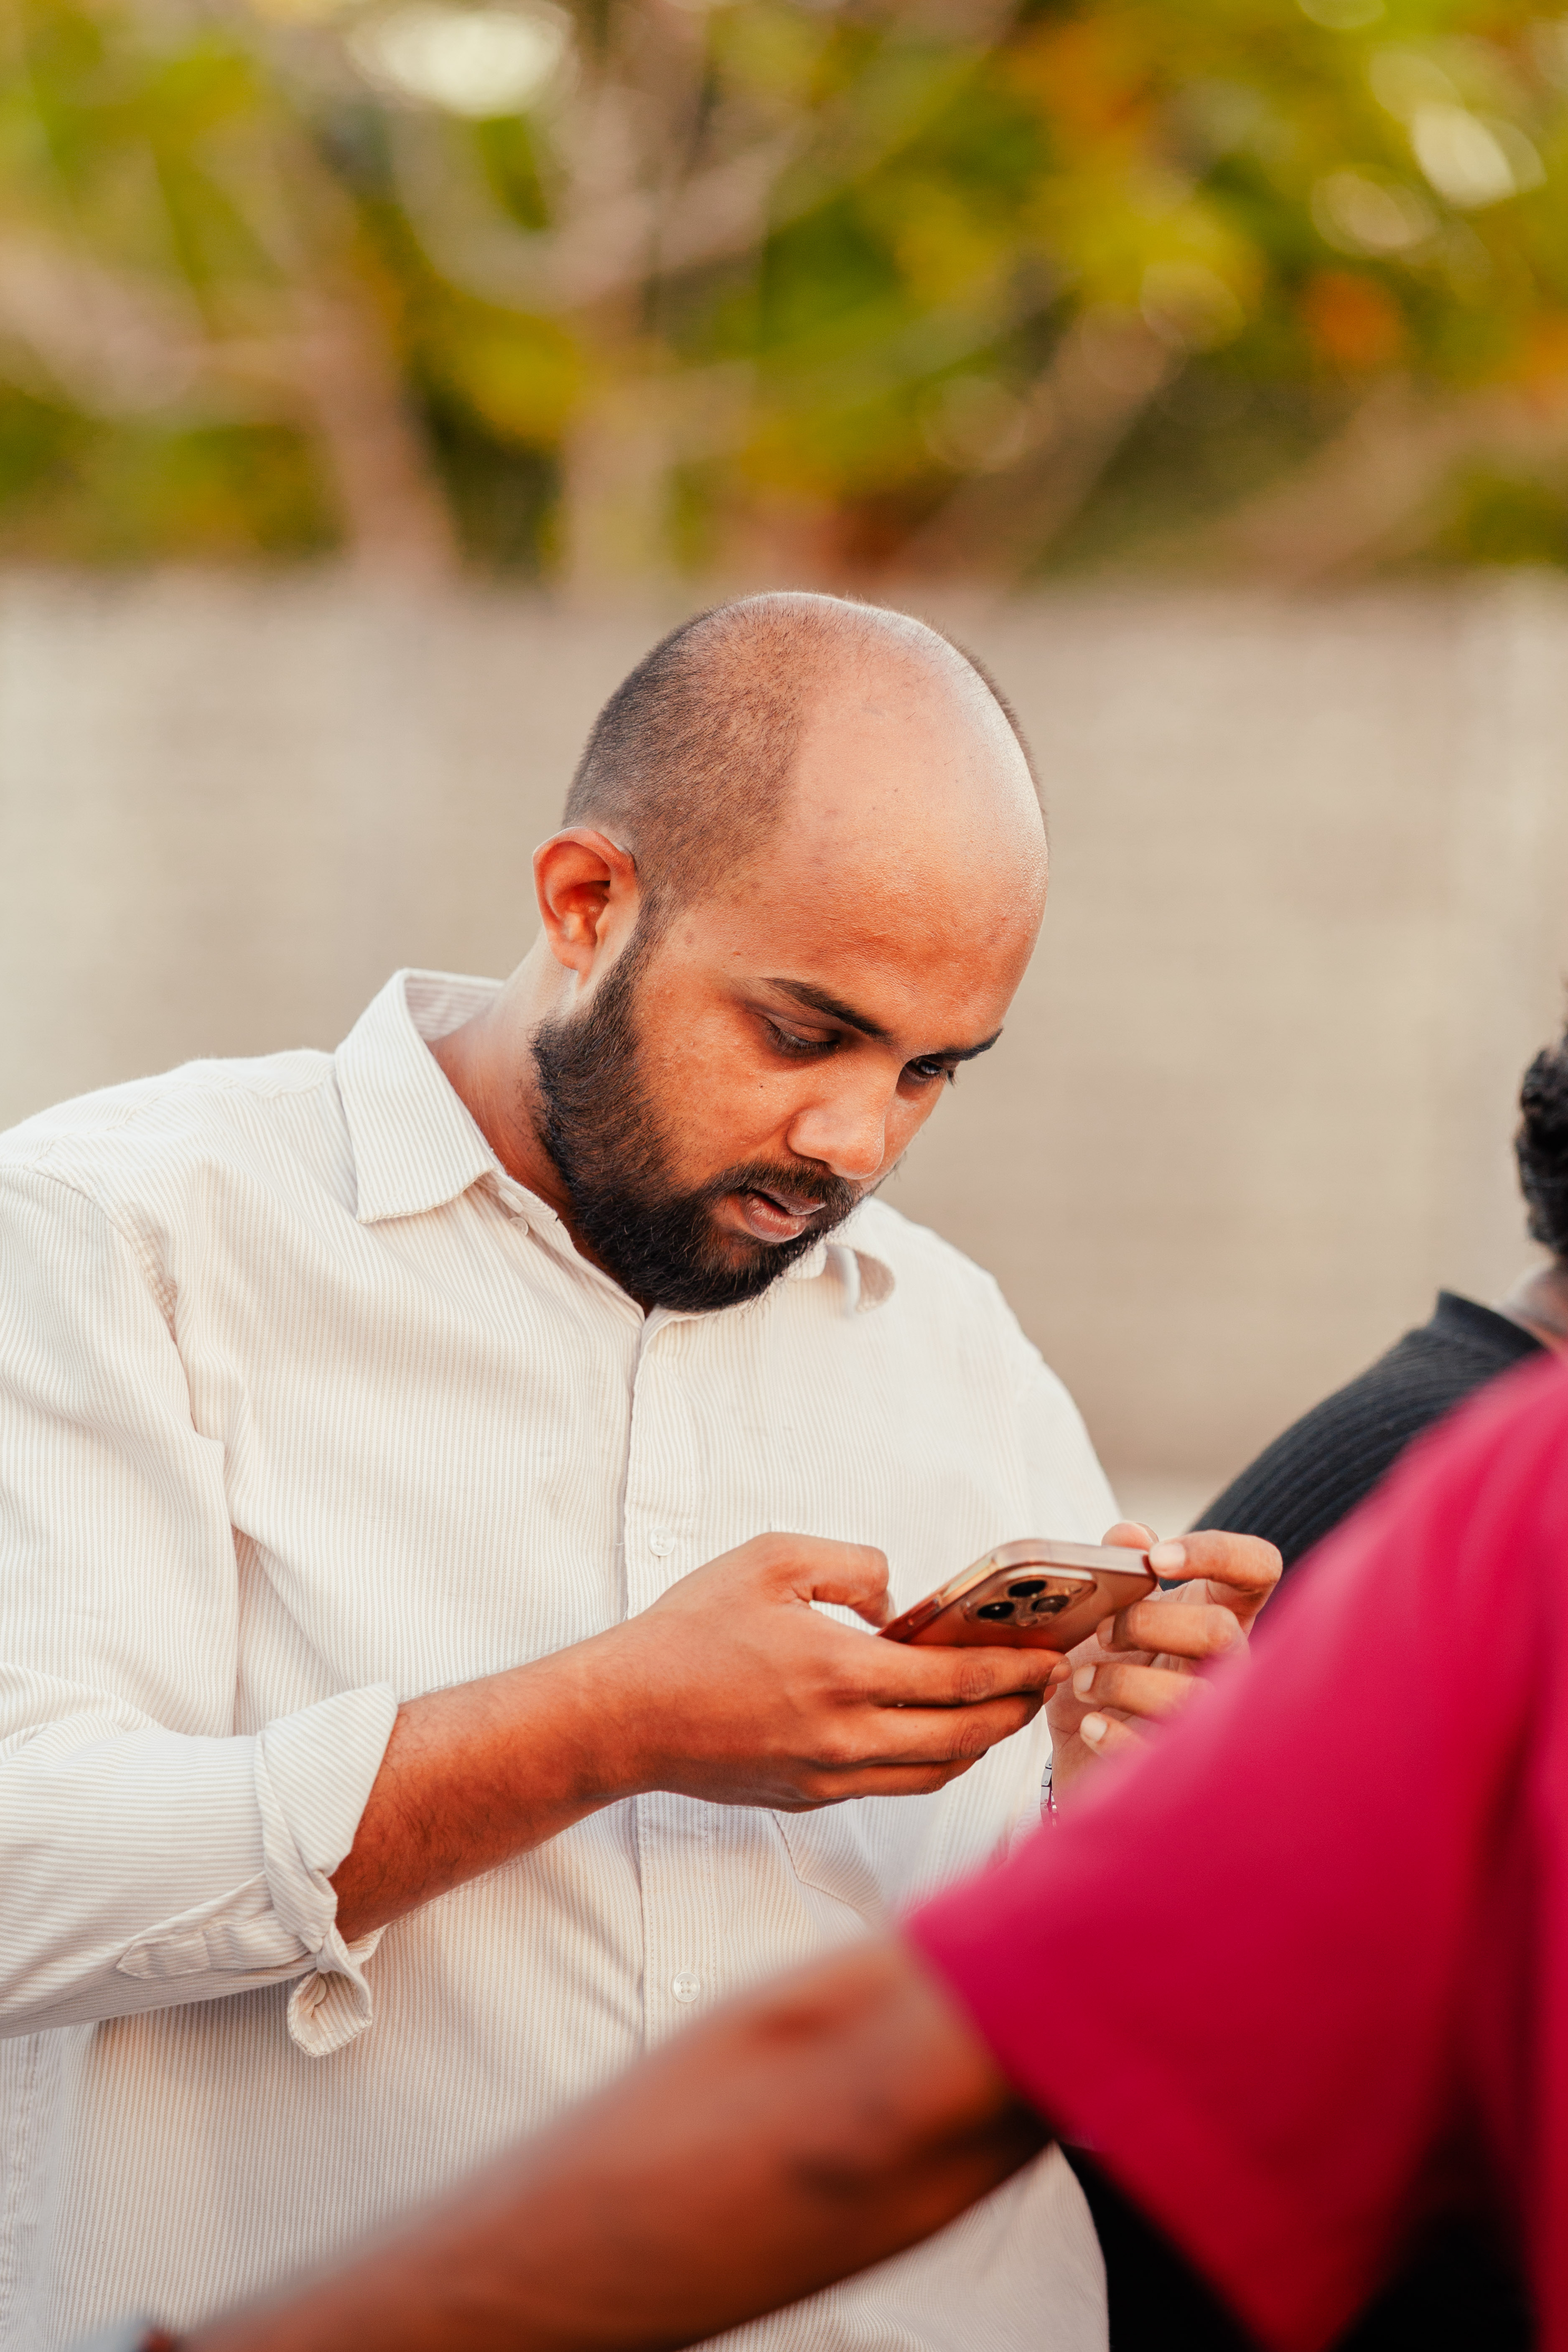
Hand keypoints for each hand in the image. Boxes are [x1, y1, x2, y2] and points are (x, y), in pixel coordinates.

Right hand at [601, 1534, 1067, 1811]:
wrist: (624, 1715)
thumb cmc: (690, 1632)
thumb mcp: (772, 1560)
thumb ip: (852, 1565)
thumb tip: (896, 1597)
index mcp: (842, 1672)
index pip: (960, 1678)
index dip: (1018, 1669)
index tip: (1054, 1657)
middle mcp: (844, 1736)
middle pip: (964, 1737)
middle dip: (1016, 1711)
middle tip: (1046, 1685)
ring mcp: (828, 1776)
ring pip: (935, 1772)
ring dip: (979, 1743)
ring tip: (1001, 1710)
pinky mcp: (809, 1798)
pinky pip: (892, 1785)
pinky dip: (930, 1762)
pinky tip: (935, 1734)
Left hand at [1047, 1523, 1280, 1800]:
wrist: (1083, 1746)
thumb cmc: (1109, 1666)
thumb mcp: (1107, 1610)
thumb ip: (1119, 1565)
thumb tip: (1131, 1535)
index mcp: (1220, 1610)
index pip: (1258, 1566)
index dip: (1219, 1552)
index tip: (1158, 1558)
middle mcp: (1231, 1665)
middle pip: (1220, 1631)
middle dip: (1149, 1623)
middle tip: (1104, 1632)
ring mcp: (1217, 1720)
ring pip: (1196, 1696)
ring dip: (1123, 1682)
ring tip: (1082, 1682)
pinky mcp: (1186, 1770)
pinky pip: (1163, 1751)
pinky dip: (1117, 1735)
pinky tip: (1090, 1726)